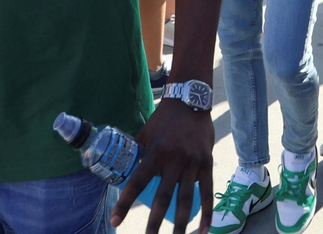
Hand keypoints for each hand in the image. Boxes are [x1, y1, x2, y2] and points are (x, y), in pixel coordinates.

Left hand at [114, 100, 212, 233]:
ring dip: (181, 224)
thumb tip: (121, 168)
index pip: (137, 182)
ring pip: (186, 199)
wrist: (190, 101)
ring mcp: (193, 163)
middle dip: (154, 222)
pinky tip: (203, 230)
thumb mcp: (146, 132)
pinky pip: (206, 193)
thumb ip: (137, 151)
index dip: (125, 202)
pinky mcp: (207, 164)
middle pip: (163, 197)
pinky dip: (207, 213)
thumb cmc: (164, 119)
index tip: (116, 220)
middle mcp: (174, 159)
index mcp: (155, 152)